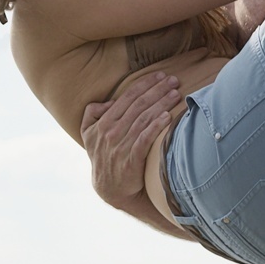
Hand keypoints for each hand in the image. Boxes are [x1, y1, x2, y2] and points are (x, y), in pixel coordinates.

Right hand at [81, 71, 181, 207]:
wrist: (109, 188)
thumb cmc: (103, 157)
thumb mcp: (88, 135)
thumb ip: (92, 114)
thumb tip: (107, 102)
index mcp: (102, 122)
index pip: (126, 97)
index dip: (144, 84)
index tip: (160, 75)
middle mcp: (110, 132)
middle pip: (138, 105)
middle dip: (157, 90)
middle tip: (174, 80)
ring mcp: (120, 146)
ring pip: (143, 119)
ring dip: (161, 104)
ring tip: (175, 94)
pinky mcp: (130, 159)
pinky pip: (144, 139)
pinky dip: (155, 126)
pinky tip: (167, 117)